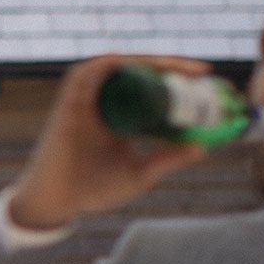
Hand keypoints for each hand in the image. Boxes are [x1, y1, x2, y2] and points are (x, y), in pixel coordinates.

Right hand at [8, 54, 212, 230]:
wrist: (56, 202)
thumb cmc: (92, 190)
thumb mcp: (140, 174)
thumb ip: (167, 160)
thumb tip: (202, 148)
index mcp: (119, 116)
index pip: (150, 89)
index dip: (177, 81)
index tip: (206, 82)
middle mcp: (103, 103)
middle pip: (139, 73)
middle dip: (171, 67)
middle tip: (201, 72)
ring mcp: (86, 101)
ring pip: (119, 67)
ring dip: (149, 61)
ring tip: (178, 68)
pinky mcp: (69, 102)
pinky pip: (89, 72)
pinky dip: (111, 63)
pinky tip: (136, 62)